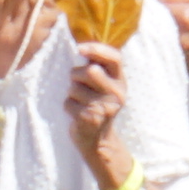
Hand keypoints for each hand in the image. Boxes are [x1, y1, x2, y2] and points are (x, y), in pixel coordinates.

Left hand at [65, 40, 136, 180]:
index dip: (97, 50)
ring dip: (71, 93)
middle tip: (78, 83)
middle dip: (76, 75)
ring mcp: (104, 107)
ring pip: (75, 87)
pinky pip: (68, 103)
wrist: (98, 140)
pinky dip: (68, 106)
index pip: (115, 58)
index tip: (80, 49)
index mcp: (120, 81)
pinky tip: (77, 113)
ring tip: (80, 101)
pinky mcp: (90, 119)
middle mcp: (117, 94)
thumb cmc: (97, 105)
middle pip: (90, 71)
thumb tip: (81, 49)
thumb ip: (98, 68)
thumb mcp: (105, 86)